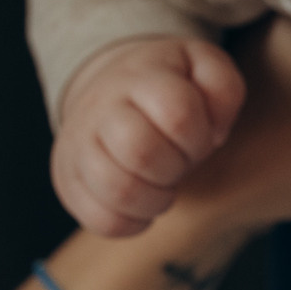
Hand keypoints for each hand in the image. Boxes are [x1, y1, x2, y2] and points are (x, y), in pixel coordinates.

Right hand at [51, 36, 246, 236]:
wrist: (107, 91)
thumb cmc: (169, 86)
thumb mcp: (203, 67)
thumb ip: (223, 89)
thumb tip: (215, 134)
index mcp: (142, 76)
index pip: (177, 114)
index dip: (198, 139)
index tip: (197, 139)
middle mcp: (101, 107)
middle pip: (141, 151)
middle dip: (175, 167)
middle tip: (178, 162)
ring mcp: (77, 145)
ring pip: (118, 190)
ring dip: (156, 200)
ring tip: (162, 186)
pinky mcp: (67, 180)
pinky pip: (102, 220)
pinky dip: (133, 222)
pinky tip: (143, 205)